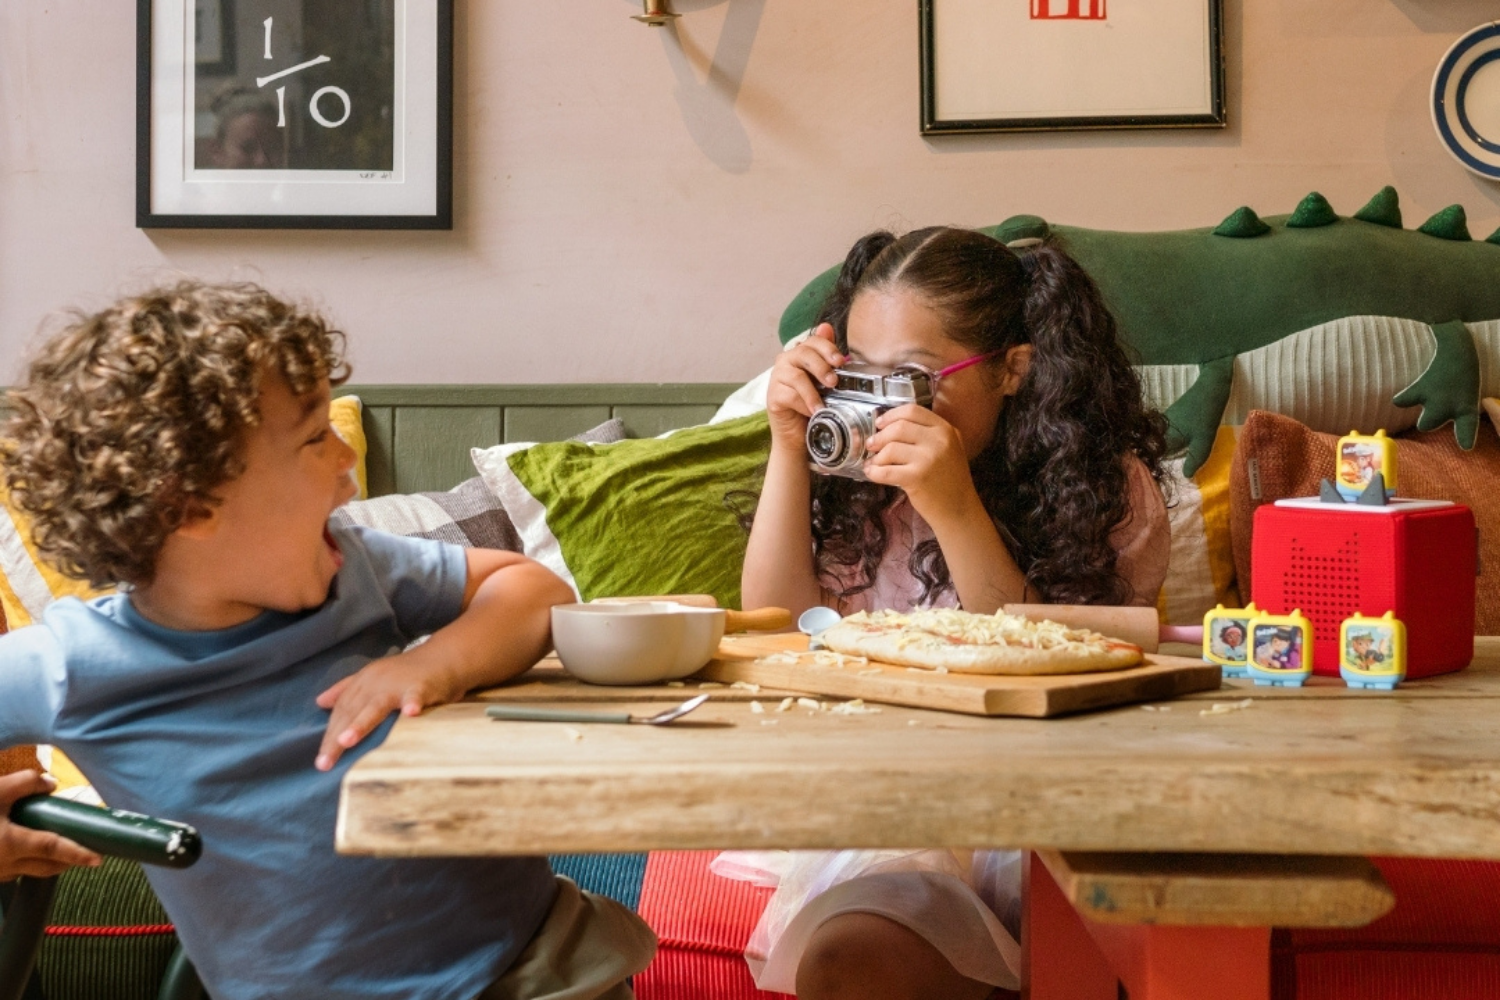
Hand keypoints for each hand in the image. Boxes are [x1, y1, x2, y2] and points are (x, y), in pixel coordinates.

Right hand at [0, 770, 101, 880]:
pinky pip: (16, 872)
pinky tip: (31, 848)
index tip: (99, 858)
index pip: (53, 849)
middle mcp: (6, 864)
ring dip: (52, 863)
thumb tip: (51, 783)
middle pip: (49, 867)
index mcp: (11, 844)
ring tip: (66, 848)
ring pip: (33, 872)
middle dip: (70, 861)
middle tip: (89, 848)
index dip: (77, 853)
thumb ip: (25, 783)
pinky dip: (30, 862)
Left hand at [313, 654, 461, 771]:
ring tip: (346, 741)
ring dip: (361, 723)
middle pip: (351, 712)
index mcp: (363, 682)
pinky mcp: (421, 686)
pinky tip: (410, 714)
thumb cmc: (408, 674)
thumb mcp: (374, 678)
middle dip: (336, 737)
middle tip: (324, 763)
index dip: (329, 735)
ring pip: (376, 705)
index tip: (321, 761)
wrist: (444, 656)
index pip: (341, 711)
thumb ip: (347, 689)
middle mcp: (375, 682)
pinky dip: (412, 702)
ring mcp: (398, 684)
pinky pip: (415, 695)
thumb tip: (320, 702)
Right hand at [765, 324, 843, 450]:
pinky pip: (789, 396)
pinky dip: (804, 404)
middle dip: (821, 367)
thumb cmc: (813, 404)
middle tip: (833, 382)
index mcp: (800, 354)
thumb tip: (826, 327)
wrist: (799, 435)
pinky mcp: (772, 397)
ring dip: (813, 391)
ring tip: (824, 403)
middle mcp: (786, 362)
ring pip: (796, 376)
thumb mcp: (825, 381)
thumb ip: (826, 357)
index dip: (827, 348)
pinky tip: (812, 412)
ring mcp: (777, 378)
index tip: (840, 361)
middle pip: (803, 354)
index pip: (813, 341)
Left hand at [864, 405, 981, 526]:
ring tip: (874, 463)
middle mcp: (939, 440)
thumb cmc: (950, 479)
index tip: (880, 424)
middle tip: (871, 445)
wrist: (959, 509)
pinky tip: (872, 473)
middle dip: (879, 436)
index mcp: (945, 429)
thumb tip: (890, 426)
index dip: (891, 415)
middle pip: (898, 427)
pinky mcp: (917, 478)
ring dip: (876, 457)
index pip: (912, 411)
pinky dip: (873, 472)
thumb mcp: (949, 447)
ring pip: (890, 448)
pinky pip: (885, 471)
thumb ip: (928, 433)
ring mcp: (928, 459)